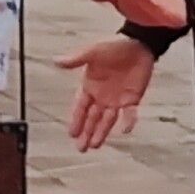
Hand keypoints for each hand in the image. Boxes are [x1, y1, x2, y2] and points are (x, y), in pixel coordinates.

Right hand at [58, 36, 155, 151]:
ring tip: (94, 146)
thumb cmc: (114, 46)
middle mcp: (102, 96)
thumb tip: (57, 61)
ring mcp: (117, 99)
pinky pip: (130, 114)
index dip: (76, 120)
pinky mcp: (132, 99)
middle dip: (86, 133)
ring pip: (107, 120)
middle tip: (81, 148)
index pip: (81, 107)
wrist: (138, 44)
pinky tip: (125, 130)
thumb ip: (76, 59)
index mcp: (90, 86)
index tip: (71, 133)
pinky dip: (128, 121)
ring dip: (101, 132)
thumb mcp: (93, 52)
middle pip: (92, 118)